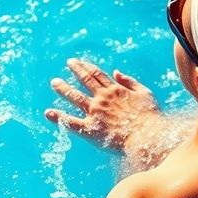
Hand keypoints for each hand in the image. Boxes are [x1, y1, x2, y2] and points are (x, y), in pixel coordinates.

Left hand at [44, 58, 160, 150]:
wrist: (146, 135)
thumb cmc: (149, 116)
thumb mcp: (144, 93)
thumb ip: (130, 81)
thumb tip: (116, 72)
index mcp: (114, 90)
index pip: (97, 74)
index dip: (87, 67)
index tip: (79, 62)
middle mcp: (102, 98)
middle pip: (85, 80)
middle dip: (75, 70)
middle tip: (68, 63)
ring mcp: (94, 112)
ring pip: (74, 97)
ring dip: (63, 89)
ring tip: (54, 82)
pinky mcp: (89, 128)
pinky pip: (70, 122)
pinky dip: (58, 117)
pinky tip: (48, 113)